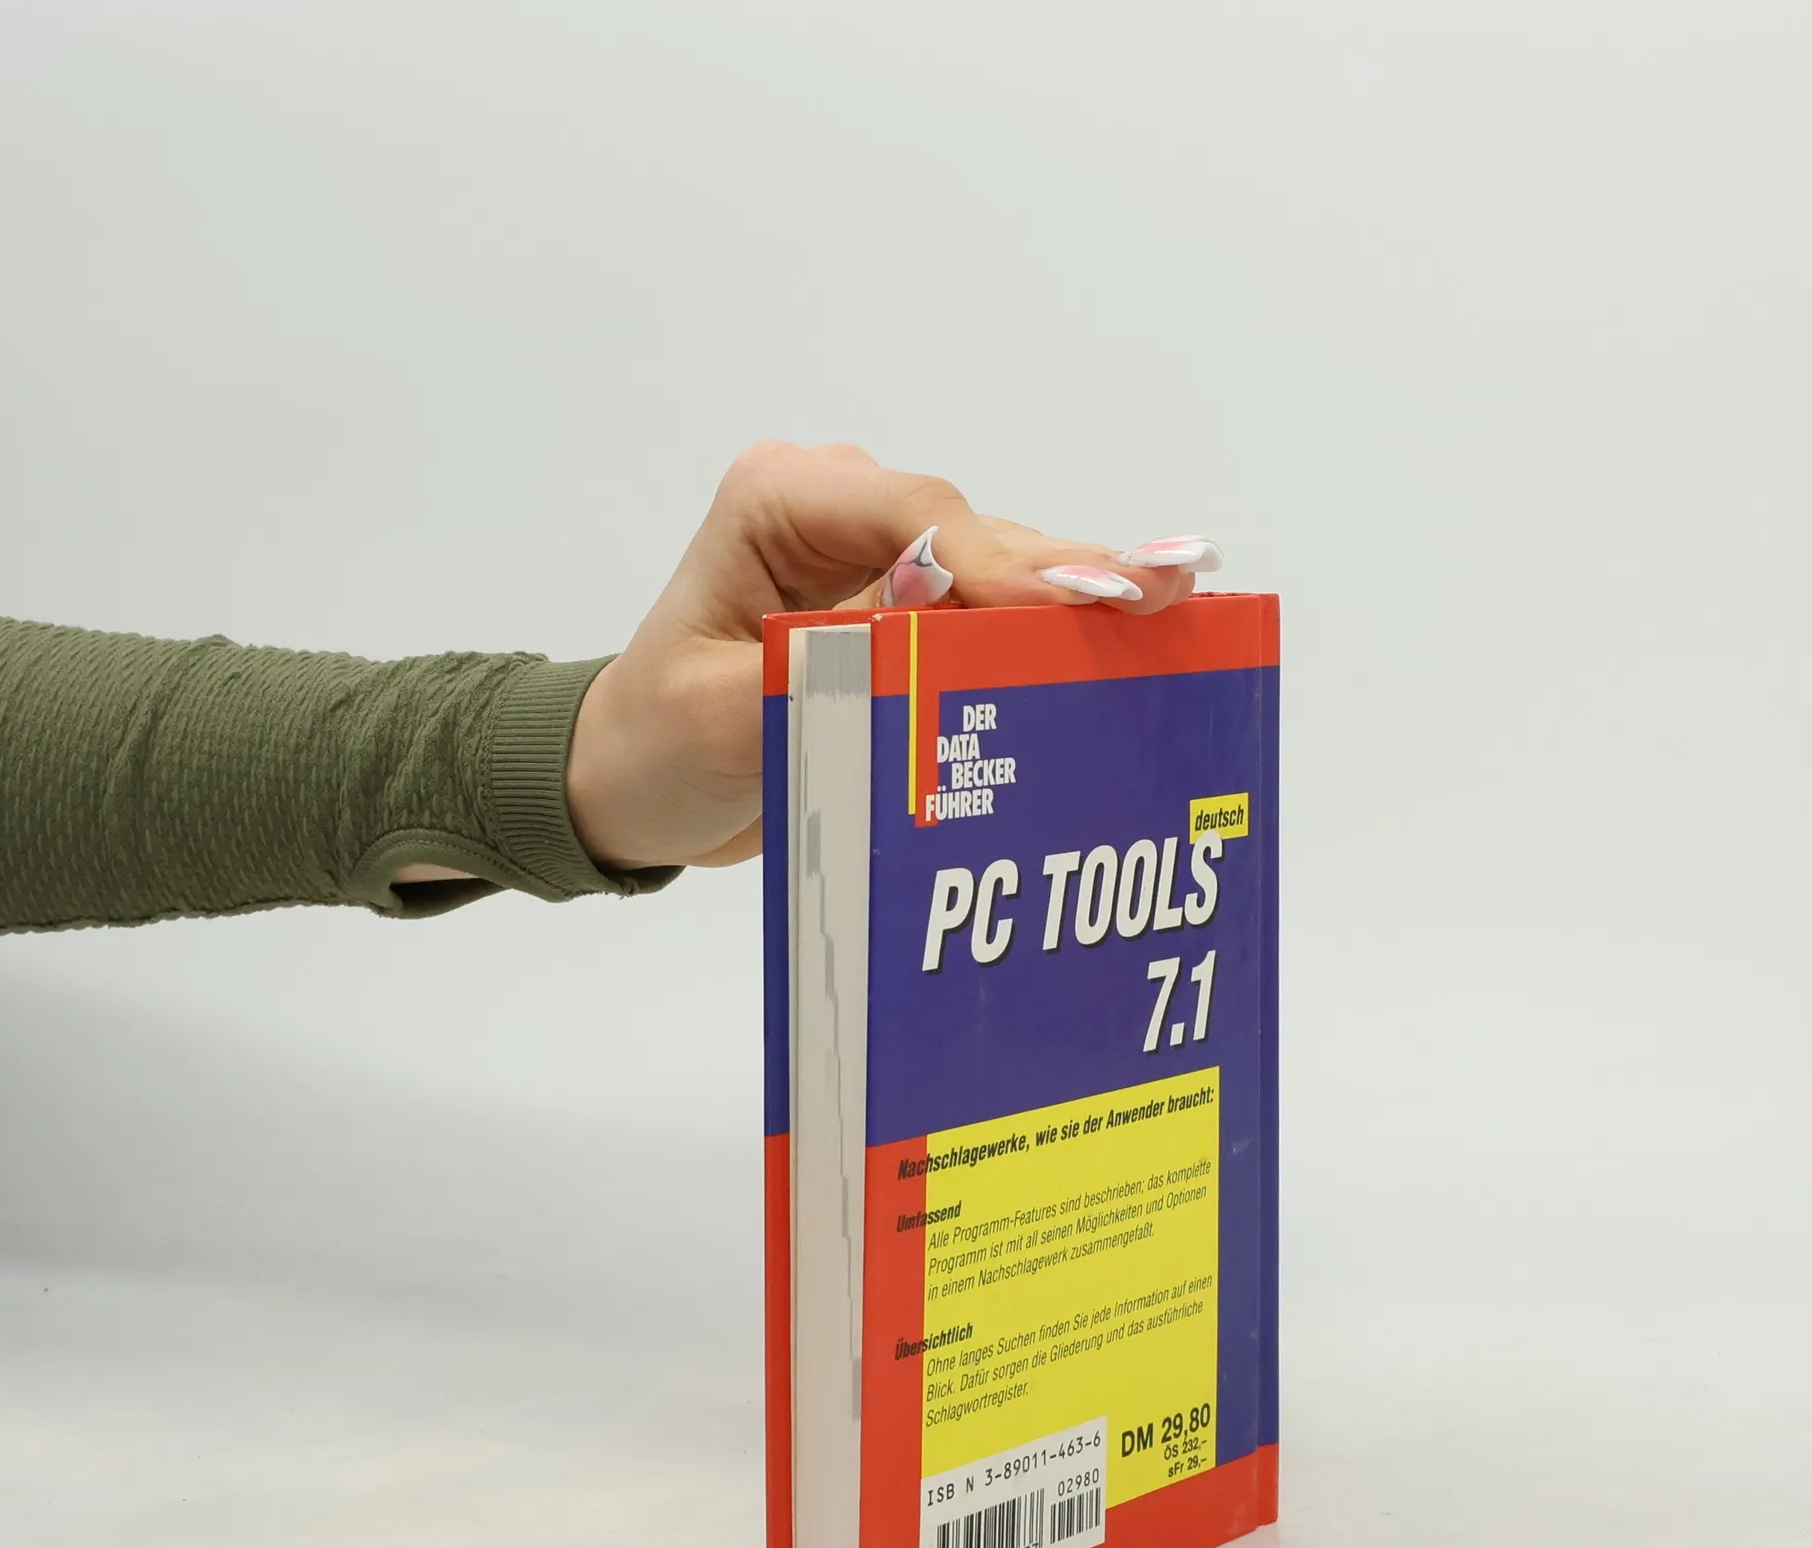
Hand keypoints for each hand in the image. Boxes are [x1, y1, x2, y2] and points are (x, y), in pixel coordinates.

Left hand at [563, 444, 1222, 871]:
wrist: (637, 782)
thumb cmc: (660, 745)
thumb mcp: (727, 716)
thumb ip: (828, 665)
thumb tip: (938, 616)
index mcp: (778, 502)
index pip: (913, 516)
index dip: (1001, 561)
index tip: (1078, 601)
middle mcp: (838, 509)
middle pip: (971, 535)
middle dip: (1062, 574)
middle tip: (1164, 593)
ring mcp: (878, 555)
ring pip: (994, 570)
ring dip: (1072, 602)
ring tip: (1174, 609)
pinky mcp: (905, 606)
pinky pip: (988, 613)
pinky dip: (1049, 634)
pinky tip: (1134, 636)